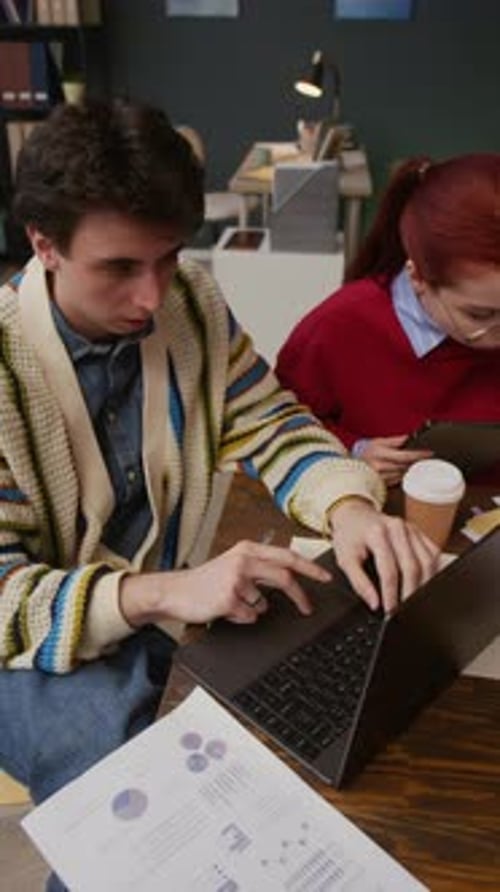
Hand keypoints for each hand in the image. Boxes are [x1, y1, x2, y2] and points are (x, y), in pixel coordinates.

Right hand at [119, 540, 331, 626]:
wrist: (175, 591)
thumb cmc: (205, 581)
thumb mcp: (233, 564)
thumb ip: (259, 566)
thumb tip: (289, 577)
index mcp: (247, 549)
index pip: (287, 556)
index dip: (310, 567)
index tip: (326, 577)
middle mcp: (243, 560)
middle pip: (284, 578)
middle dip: (300, 596)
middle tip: (307, 608)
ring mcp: (236, 579)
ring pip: (265, 603)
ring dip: (254, 609)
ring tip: (233, 603)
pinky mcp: (229, 598)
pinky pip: (250, 616)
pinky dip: (241, 617)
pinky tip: (225, 609)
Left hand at [327, 498, 438, 613]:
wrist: (354, 515)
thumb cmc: (349, 536)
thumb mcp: (345, 559)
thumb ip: (359, 582)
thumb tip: (374, 603)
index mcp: (377, 533)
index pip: (389, 570)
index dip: (391, 594)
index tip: (390, 610)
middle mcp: (397, 527)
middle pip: (412, 567)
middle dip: (410, 593)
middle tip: (404, 611)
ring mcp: (410, 528)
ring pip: (428, 561)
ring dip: (424, 584)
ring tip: (415, 601)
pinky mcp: (418, 531)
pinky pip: (433, 552)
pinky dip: (432, 570)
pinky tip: (424, 583)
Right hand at [357, 435, 431, 485]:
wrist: (353, 466)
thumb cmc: (367, 453)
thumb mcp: (378, 442)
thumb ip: (394, 441)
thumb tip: (408, 437)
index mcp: (380, 453)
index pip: (404, 456)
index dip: (418, 455)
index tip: (430, 452)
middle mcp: (380, 467)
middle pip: (406, 466)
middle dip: (416, 462)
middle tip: (426, 457)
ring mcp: (381, 477)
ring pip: (403, 474)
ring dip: (410, 468)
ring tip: (414, 463)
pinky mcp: (383, 485)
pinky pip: (398, 480)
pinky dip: (403, 474)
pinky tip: (402, 470)